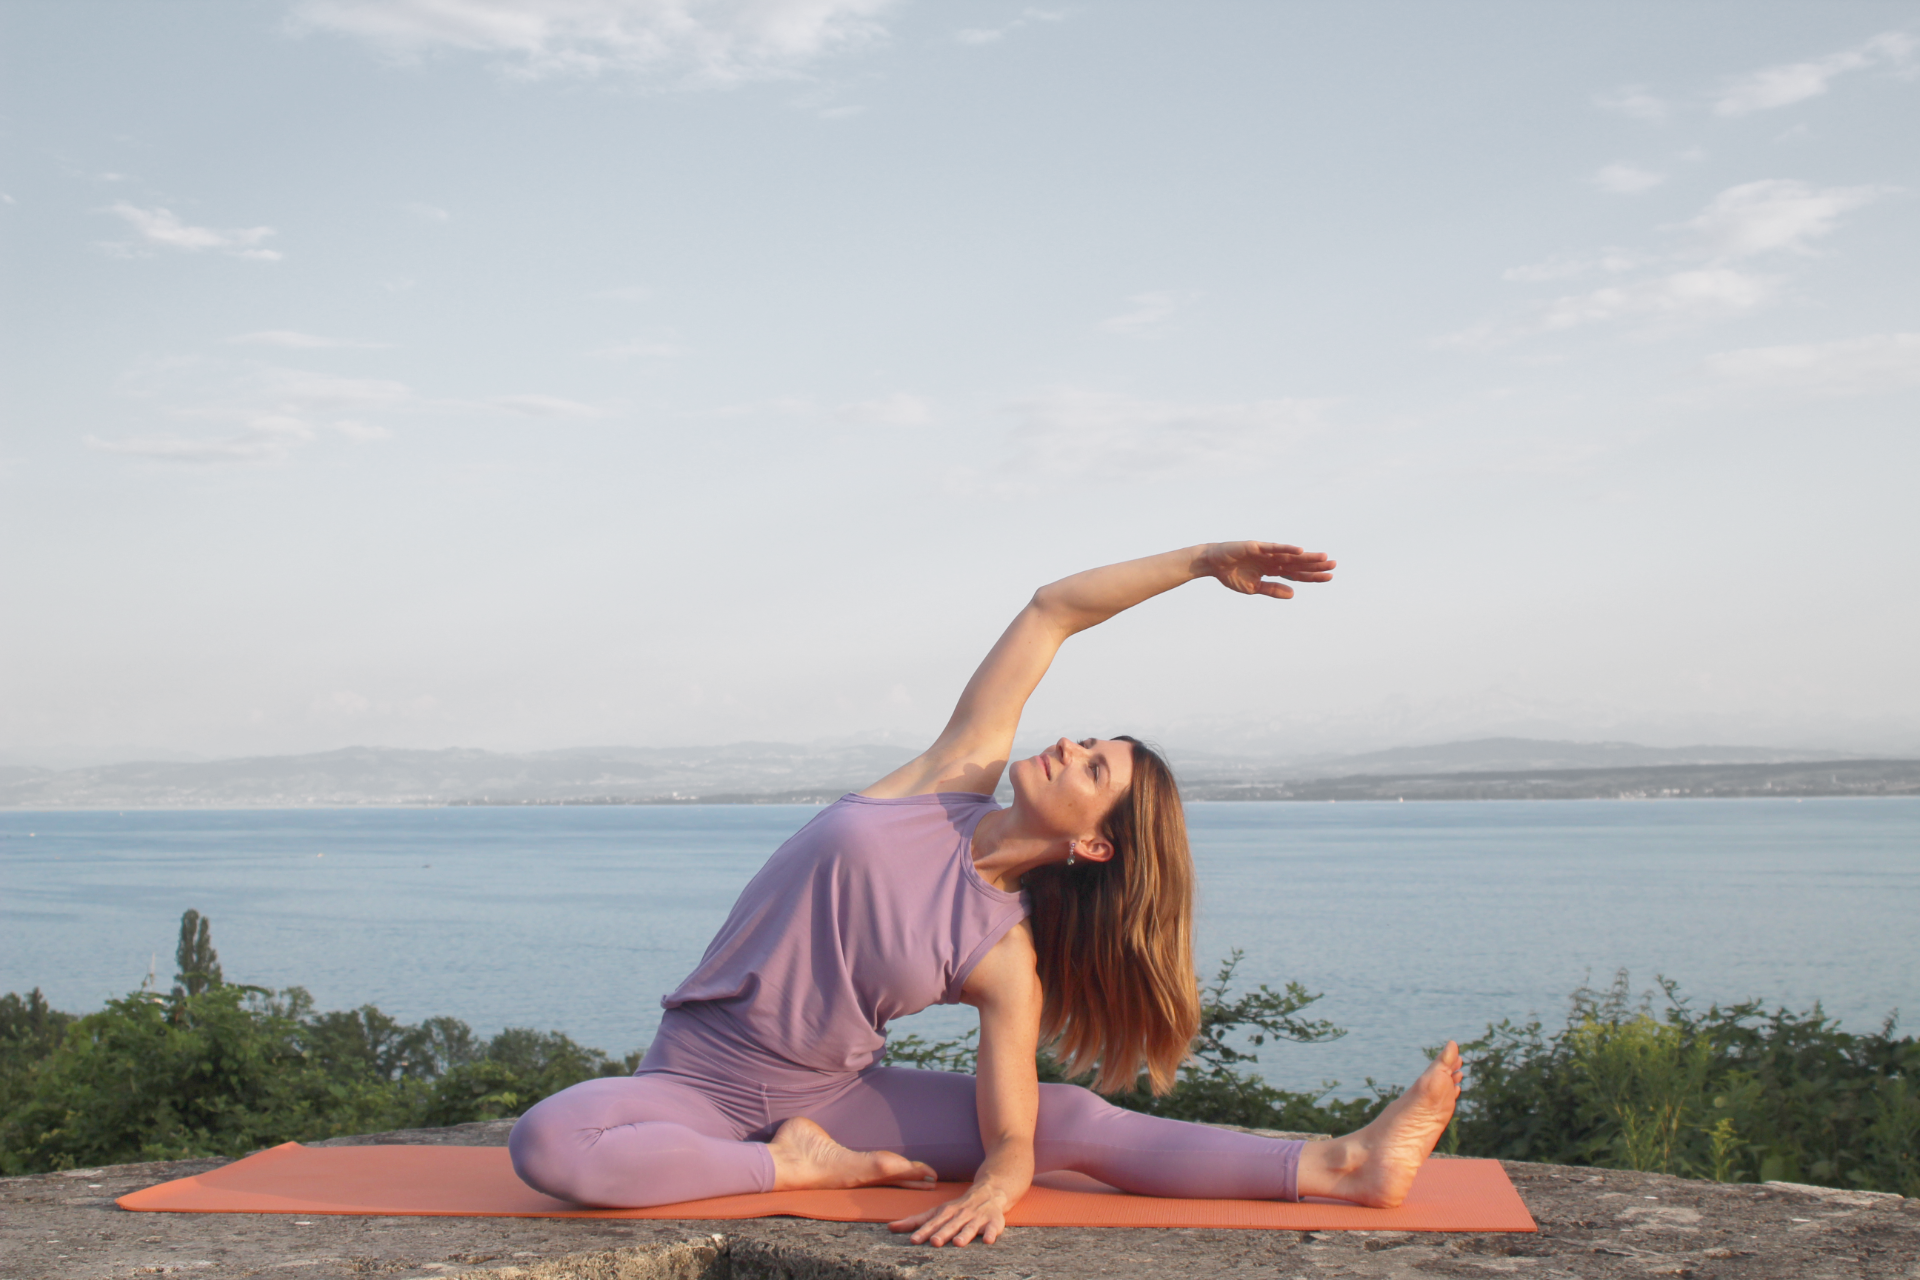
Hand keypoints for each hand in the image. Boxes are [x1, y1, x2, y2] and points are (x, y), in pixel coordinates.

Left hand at [887, 1181, 1014, 1246]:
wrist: (990, 1191)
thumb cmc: (958, 1207)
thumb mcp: (937, 1211)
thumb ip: (915, 1221)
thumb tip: (889, 1227)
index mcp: (946, 1213)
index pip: (933, 1223)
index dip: (923, 1231)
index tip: (914, 1240)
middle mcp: (961, 1215)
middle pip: (950, 1225)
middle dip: (942, 1233)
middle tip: (934, 1242)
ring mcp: (977, 1218)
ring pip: (970, 1227)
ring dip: (964, 1234)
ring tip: (958, 1243)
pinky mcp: (993, 1222)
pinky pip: (993, 1228)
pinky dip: (991, 1234)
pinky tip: (988, 1240)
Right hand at [1200, 541, 1335, 598]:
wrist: (1212, 563)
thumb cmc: (1231, 574)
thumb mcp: (1253, 587)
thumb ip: (1272, 589)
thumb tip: (1294, 594)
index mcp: (1273, 570)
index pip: (1297, 573)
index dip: (1313, 576)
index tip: (1330, 578)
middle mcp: (1273, 559)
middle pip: (1298, 563)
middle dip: (1316, 565)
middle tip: (1335, 565)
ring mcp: (1266, 552)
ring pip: (1291, 555)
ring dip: (1307, 556)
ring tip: (1324, 558)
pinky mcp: (1257, 546)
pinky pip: (1274, 548)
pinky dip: (1286, 548)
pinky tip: (1300, 550)